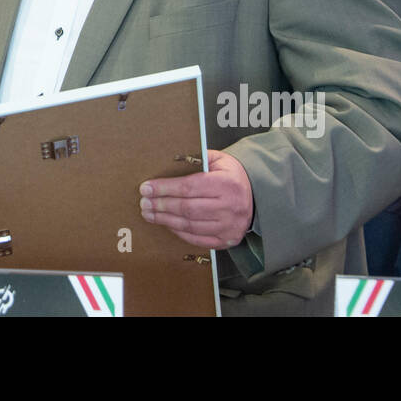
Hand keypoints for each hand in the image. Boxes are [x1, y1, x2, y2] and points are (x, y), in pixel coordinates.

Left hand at [139, 150, 253, 249]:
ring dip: (165, 220)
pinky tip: (166, 224)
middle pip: (187, 208)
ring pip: (190, 225)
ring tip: (149, 213)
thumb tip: (168, 162)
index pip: (189, 187)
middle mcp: (230, 207)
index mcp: (227, 184)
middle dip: (161, 205)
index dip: (164, 189)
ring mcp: (229, 226)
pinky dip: (179, 232)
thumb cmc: (232, 175)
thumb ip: (196, 160)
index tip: (146, 188)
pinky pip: (197, 238)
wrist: (257, 195)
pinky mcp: (226, 240)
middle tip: (143, 202)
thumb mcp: (219, 160)